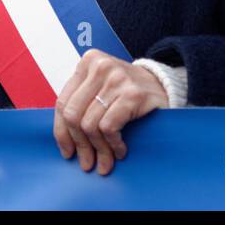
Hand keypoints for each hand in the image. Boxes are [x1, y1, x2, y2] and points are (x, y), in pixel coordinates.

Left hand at [53, 50, 167, 175]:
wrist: (162, 84)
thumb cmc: (127, 90)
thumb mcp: (100, 88)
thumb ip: (81, 103)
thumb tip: (64, 140)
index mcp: (87, 62)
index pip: (63, 102)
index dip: (62, 132)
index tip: (68, 152)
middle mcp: (100, 66)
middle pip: (74, 115)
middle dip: (80, 145)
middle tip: (88, 162)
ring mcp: (116, 79)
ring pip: (90, 124)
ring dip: (99, 149)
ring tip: (106, 160)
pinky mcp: (132, 94)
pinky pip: (109, 127)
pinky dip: (112, 144)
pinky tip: (120, 150)